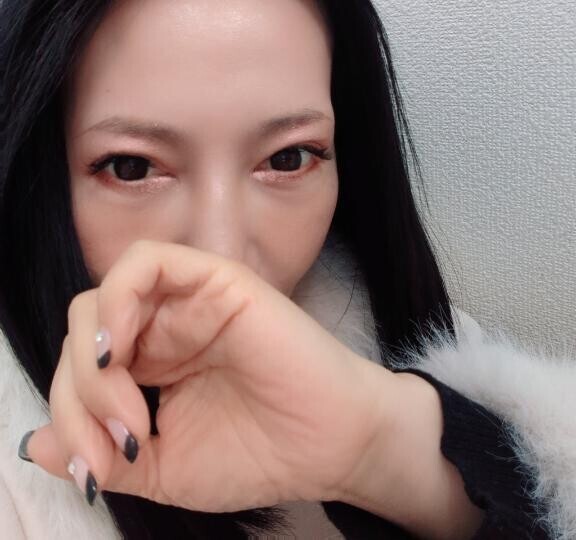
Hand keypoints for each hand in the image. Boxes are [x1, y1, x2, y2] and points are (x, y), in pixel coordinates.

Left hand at [22, 240, 396, 511]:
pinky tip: (117, 349)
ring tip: (126, 409)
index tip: (97, 470)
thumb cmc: (259, 455)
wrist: (331, 446)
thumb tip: (34, 444)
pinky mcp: (216, 280)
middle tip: (113, 447)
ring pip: (105, 296)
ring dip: (93, 355)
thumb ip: (102, 456)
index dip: (70, 416)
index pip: (80, 367)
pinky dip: (116, 299)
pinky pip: (146, 262)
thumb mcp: (165, 469)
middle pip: (84, 332)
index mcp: (152, 366)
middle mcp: (164, 327)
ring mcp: (189, 301)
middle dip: (78, 395)